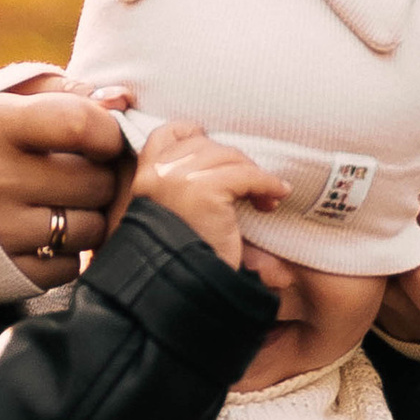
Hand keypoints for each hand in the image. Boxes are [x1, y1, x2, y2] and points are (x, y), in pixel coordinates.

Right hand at [0, 77, 132, 283]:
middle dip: (99, 177)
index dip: (108, 131)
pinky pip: (71, 266)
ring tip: (59, 205)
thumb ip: (66, 92)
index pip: (82, 124)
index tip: (102, 137)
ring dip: (88, 217)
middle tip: (77, 175)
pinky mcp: (6, 273)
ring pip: (92, 227)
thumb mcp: (3, 102)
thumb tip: (123, 100)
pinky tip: (41, 236)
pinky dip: (67, 253)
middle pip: (96, 181)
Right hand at [130, 120, 283, 272]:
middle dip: (233, 163)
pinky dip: (267, 185)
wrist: (178, 286)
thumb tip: (217, 156)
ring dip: (253, 175)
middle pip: (207, 145)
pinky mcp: (206, 190)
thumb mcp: (170, 212)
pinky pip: (248, 176)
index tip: (217, 150)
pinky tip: (274, 197)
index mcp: (145, 176)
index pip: (168, 133)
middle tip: (251, 188)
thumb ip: (180, 183)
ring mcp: (180, 178)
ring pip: (230, 158)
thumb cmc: (180, 256)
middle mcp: (159, 172)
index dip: (195, 134)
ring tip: (264, 198)